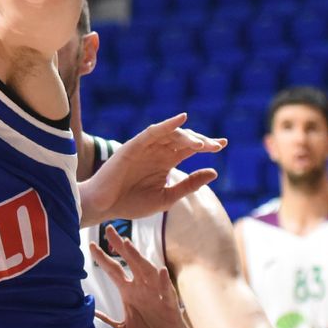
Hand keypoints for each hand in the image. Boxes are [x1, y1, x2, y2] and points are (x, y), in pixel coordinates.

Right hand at [84, 113, 224, 222]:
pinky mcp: (133, 146)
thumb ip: (189, 185)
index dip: (207, 145)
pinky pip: (152, 132)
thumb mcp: (167, 197)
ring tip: (203, 145)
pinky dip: (166, 125)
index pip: (189, 149)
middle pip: (183, 140)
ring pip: (170, 135)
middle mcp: (157, 151)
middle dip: (201, 140)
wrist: (104, 207)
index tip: (223, 145)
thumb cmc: (132, 204)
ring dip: (187, 137)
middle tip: (217, 145)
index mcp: (165, 162)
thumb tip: (214, 172)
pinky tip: (181, 120)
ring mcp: (145, 147)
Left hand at [90, 224, 199, 327]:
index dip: (103, 258)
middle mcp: (143, 290)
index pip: (114, 271)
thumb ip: (108, 322)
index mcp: (130, 293)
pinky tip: (160, 271)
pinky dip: (163, 282)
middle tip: (109, 230)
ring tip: (128, 244)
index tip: (91, 245)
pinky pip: (167, 293)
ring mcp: (157, 297)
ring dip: (138, 258)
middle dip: (120, 246)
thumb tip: (90, 314)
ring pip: (147, 272)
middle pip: (131, 263)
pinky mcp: (171, 309)